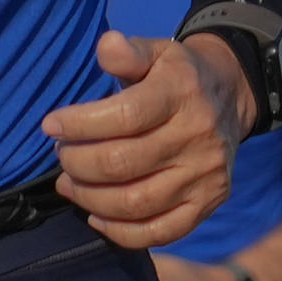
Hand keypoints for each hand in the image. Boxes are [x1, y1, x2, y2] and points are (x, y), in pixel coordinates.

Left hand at [46, 28, 243, 252]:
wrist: (229, 97)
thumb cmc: (177, 77)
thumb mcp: (157, 52)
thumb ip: (129, 52)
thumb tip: (106, 47)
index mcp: (182, 93)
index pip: (124, 117)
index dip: (79, 125)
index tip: (51, 126)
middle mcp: (197, 137)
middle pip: (121, 164)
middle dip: (77, 163)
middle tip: (62, 155)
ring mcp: (204, 176)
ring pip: (134, 203)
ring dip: (89, 198)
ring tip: (70, 183)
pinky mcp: (208, 204)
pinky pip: (158, 233)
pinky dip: (119, 231)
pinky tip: (95, 214)